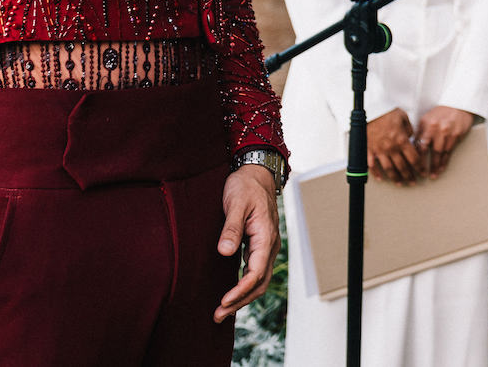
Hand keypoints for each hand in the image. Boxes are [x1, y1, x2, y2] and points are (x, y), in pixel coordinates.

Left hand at [214, 165, 279, 322]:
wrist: (256, 173)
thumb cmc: (245, 186)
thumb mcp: (236, 203)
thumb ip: (231, 227)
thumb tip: (225, 252)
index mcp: (266, 235)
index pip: (256, 272)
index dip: (240, 290)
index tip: (223, 302)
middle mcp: (269, 244)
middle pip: (260, 282)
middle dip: (240, 301)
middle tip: (218, 315)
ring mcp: (266, 246)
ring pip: (259, 280)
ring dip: (243, 297)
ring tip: (222, 310)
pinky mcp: (259, 245)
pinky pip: (255, 271)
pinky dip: (244, 286)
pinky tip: (231, 292)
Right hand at [367, 108, 421, 184]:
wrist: (370, 110)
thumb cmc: (387, 111)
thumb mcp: (403, 117)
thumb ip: (409, 129)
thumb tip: (411, 137)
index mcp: (401, 140)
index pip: (414, 158)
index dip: (420, 168)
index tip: (422, 173)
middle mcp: (391, 148)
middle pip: (402, 167)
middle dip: (409, 176)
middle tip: (413, 182)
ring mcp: (380, 150)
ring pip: (389, 169)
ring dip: (395, 178)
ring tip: (400, 183)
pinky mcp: (369, 150)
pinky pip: (372, 165)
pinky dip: (376, 173)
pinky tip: (380, 178)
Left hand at [414, 106, 474, 177]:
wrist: (459, 105)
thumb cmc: (442, 113)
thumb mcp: (428, 118)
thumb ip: (420, 132)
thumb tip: (413, 147)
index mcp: (425, 123)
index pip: (417, 142)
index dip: (414, 155)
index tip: (411, 165)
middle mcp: (434, 128)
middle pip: (427, 149)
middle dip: (424, 164)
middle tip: (421, 174)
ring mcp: (446, 132)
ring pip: (439, 152)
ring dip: (435, 166)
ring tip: (433, 175)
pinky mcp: (456, 135)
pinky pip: (449, 151)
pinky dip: (445, 161)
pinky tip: (442, 168)